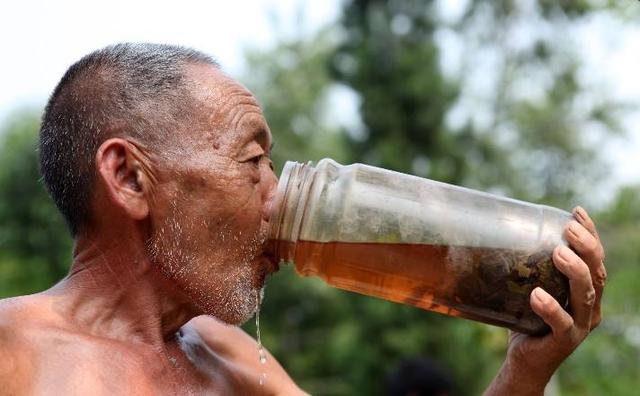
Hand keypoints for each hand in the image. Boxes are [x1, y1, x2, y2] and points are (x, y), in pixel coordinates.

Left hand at [485, 207, 606, 395]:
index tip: (577, 212)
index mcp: (585, 290)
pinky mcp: (564, 341)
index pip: (596, 258)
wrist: (524, 359)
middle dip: (586, 247)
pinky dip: (551, 308)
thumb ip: (529, 265)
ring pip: (585, 295)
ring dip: (574, 271)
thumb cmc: (526, 317)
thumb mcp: (531, 286)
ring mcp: (580, 325)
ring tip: (558, 253)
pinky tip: (537, 295)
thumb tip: (501, 228)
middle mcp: (589, 306)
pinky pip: (561, 323)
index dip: (591, 234)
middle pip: (597, 272)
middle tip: (569, 228)